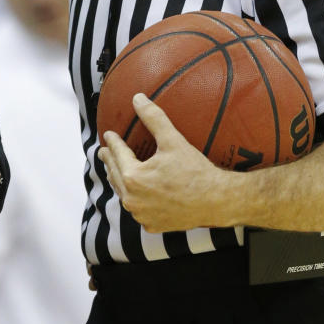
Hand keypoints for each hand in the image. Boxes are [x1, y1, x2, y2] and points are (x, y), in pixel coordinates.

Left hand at [97, 93, 235, 232]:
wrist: (218, 202)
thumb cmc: (195, 171)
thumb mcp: (172, 140)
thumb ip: (153, 117)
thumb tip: (137, 98)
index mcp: (133, 177)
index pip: (117, 154)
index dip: (112, 142)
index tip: (108, 135)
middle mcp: (132, 199)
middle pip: (115, 175)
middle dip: (110, 161)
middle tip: (105, 152)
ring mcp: (141, 215)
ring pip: (123, 194)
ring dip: (119, 180)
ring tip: (117, 170)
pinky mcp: (152, 225)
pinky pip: (137, 210)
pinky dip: (134, 199)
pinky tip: (135, 193)